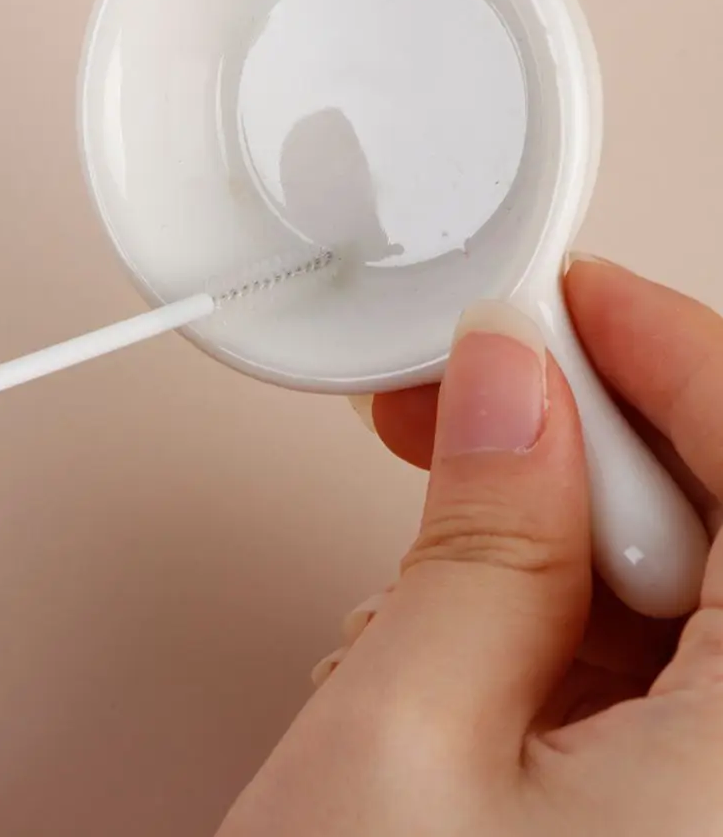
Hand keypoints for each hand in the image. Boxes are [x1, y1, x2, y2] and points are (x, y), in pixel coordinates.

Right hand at [217, 257, 722, 836]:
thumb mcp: (397, 743)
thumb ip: (477, 547)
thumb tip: (509, 386)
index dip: (676, 359)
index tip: (579, 303)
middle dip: (591, 444)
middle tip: (474, 401)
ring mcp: (717, 809)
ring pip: (688, 598)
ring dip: (559, 537)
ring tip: (439, 536)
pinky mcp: (674, 824)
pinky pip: (659, 677)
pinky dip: (561, 619)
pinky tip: (470, 622)